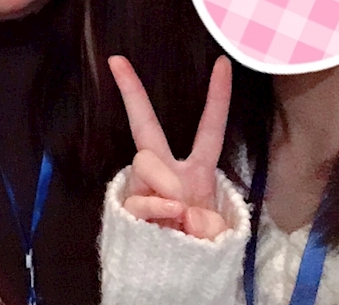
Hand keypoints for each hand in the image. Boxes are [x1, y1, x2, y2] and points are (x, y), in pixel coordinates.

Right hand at [109, 55, 231, 240]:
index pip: (209, 129)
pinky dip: (157, 209)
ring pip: (146, 162)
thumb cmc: (198, 248)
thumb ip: (199, 211)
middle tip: (117, 60)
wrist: (175, 278)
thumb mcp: (212, 228)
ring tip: (178, 216)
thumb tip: (173, 202)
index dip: (217, 96)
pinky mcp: (130, 207)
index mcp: (197, 172)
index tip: (221, 62)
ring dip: (165, 186)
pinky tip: (168, 222)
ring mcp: (146, 187)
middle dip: (132, 93)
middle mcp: (168, 173)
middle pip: (146, 128)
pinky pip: (140, 196)